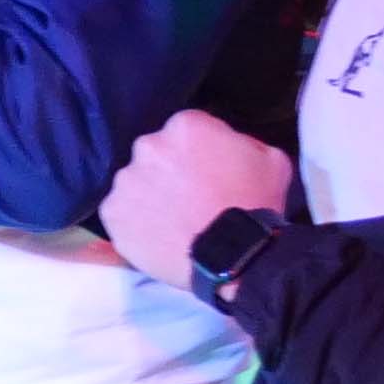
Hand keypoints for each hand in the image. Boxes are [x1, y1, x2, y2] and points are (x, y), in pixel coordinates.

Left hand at [99, 109, 295, 289]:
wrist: (235, 257)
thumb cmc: (256, 205)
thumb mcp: (271, 159)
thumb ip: (244, 141)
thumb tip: (228, 143)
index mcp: (185, 126)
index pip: (187, 130)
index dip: (200, 151)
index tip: (210, 171)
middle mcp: (148, 146)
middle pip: (156, 153)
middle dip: (170, 169)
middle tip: (190, 196)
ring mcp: (126, 180)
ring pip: (136, 182)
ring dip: (150, 194)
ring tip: (173, 219)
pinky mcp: (112, 212)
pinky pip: (120, 211)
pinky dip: (134, 220)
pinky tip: (157, 233)